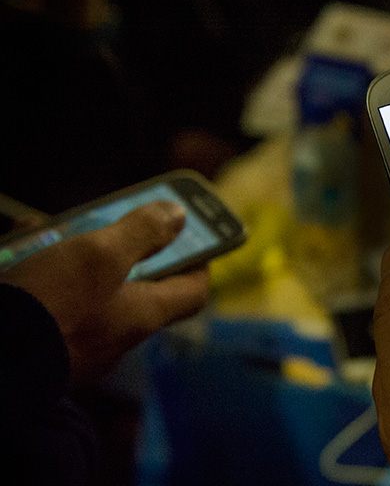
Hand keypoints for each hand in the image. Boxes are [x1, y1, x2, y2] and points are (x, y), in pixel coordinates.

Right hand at [0, 201, 208, 383]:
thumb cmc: (47, 308)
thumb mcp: (99, 255)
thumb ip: (142, 232)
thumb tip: (178, 215)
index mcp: (142, 316)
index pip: (192, 292)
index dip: (198, 261)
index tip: (191, 236)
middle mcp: (115, 337)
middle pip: (134, 287)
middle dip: (118, 249)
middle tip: (104, 221)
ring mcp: (76, 347)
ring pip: (83, 291)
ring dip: (69, 256)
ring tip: (44, 228)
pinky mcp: (40, 348)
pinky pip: (47, 304)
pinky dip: (37, 274)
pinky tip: (15, 247)